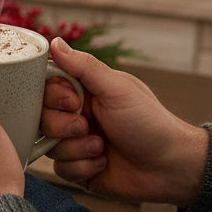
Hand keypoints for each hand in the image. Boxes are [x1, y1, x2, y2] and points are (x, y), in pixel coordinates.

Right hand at [41, 38, 208, 206]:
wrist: (171, 168)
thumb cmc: (150, 123)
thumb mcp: (117, 89)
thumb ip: (83, 66)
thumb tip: (54, 42)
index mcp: (83, 91)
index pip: (45, 86)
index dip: (53, 96)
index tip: (74, 102)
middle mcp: (75, 114)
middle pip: (41, 116)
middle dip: (63, 126)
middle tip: (87, 126)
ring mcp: (76, 142)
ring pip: (49, 145)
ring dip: (76, 149)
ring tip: (101, 148)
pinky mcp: (79, 167)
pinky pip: (60, 169)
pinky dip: (82, 167)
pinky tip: (102, 163)